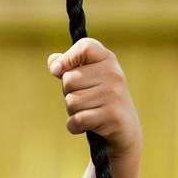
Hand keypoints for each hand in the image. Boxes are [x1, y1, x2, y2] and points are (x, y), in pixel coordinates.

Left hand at [47, 37, 140, 157]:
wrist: (124, 129)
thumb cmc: (100, 100)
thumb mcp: (88, 79)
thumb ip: (69, 67)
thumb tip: (52, 61)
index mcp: (107, 59)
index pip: (84, 47)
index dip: (67, 58)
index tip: (58, 71)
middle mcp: (113, 74)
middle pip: (69, 80)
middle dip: (68, 93)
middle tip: (85, 99)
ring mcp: (114, 94)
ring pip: (71, 102)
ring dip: (72, 112)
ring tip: (88, 111)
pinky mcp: (111, 115)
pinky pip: (76, 120)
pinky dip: (74, 126)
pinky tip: (86, 126)